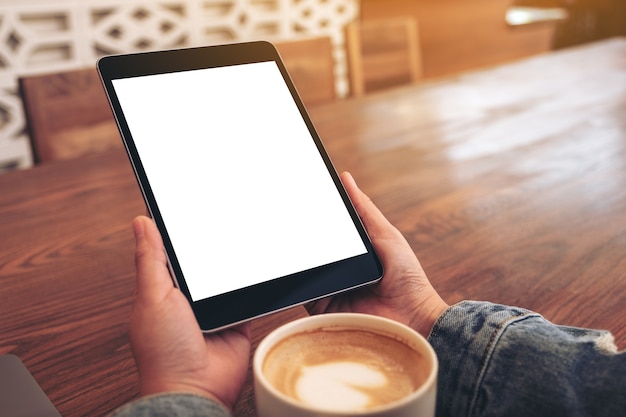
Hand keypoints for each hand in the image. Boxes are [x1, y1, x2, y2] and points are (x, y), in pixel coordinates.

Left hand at [130, 215, 250, 410]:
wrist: (196, 388)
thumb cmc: (163, 352)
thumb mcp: (152, 296)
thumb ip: (150, 259)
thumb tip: (141, 222)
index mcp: (163, 290)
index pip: (171, 253)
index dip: (180, 232)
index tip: (190, 208)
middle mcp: (189, 299)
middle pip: (204, 262)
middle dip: (212, 248)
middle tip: (224, 222)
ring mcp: (214, 310)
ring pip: (226, 276)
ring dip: (232, 269)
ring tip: (242, 244)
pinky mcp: (237, 319)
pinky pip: (247, 296)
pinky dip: (251, 287)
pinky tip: (254, 273)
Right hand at [306, 172, 448, 336]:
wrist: (412, 316)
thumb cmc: (407, 276)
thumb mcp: (385, 234)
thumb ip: (364, 209)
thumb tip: (346, 178)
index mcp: (351, 249)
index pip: (326, 228)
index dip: (312, 214)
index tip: (299, 194)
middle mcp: (337, 267)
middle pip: (312, 248)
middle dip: (301, 235)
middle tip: (288, 216)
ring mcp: (328, 287)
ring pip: (304, 268)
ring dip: (300, 258)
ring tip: (292, 242)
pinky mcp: (322, 307)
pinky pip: (302, 293)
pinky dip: (299, 283)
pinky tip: (303, 270)